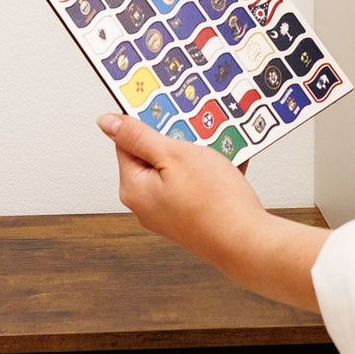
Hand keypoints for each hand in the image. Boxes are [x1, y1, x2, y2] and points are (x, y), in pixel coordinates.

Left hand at [98, 112, 327, 311]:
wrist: (248, 243)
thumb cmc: (214, 202)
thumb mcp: (174, 155)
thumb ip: (138, 137)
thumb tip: (106, 122)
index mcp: (133, 188)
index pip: (127, 142)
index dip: (147, 123)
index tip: (167, 110)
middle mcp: (145, 205)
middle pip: (152, 156)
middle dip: (175, 139)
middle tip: (195, 127)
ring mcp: (168, 214)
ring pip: (177, 169)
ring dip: (196, 154)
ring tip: (216, 147)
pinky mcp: (189, 218)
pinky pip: (193, 185)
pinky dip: (208, 172)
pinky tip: (227, 166)